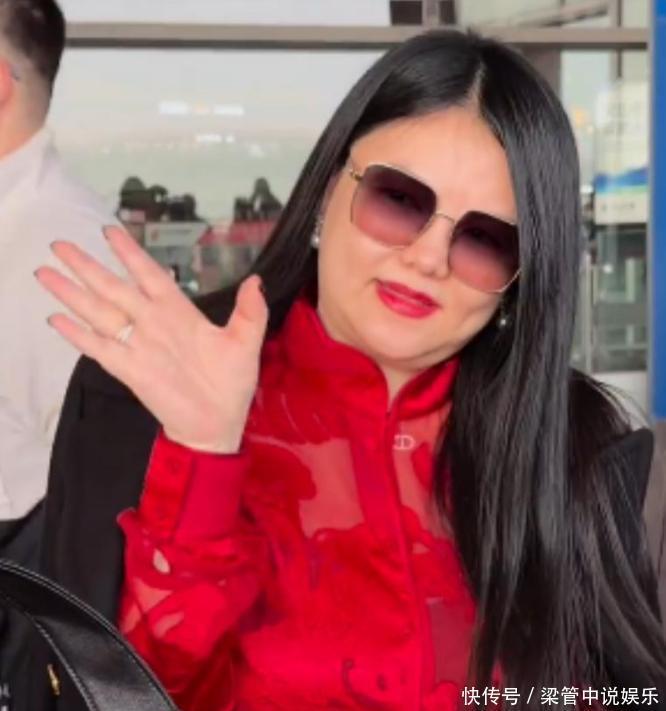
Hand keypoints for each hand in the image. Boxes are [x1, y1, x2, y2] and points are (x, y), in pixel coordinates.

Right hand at [35, 227, 267, 452]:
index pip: (150, 275)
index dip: (131, 254)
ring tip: (46, 272)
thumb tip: (255, 281)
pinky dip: (78, 335)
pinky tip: (57, 320)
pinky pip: (100, 347)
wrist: (218, 424)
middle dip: (87, 265)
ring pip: (99, 312)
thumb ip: (251, 312)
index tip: (111, 231)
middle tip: (60, 243)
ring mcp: (139, 345)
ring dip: (73, 293)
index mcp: (180, 312)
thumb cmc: (232, 384)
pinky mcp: (130, 370)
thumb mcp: (246, 343)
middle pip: (114, 287)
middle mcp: (153, 323)